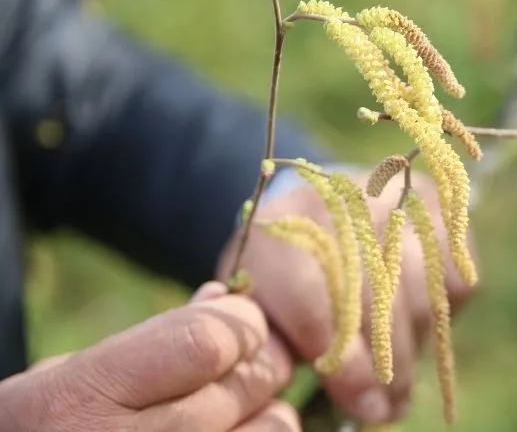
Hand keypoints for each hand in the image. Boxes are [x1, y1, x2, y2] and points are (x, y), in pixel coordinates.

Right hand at [0, 282, 298, 431]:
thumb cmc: (46, 425)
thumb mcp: (72, 374)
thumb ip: (151, 337)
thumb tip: (220, 295)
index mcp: (85, 398)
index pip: (204, 343)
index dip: (241, 323)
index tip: (244, 319)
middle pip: (244, 385)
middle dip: (262, 360)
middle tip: (256, 357)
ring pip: (271, 429)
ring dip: (269, 409)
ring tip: (241, 406)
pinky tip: (232, 430)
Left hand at [216, 169, 476, 424]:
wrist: (314, 207)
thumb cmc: (285, 273)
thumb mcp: (262, 307)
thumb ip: (286, 349)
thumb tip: (359, 401)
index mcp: (279, 233)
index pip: (317, 306)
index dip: (347, 365)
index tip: (364, 405)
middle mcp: (340, 206)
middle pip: (376, 303)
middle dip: (385, 368)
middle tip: (388, 409)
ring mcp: (393, 200)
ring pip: (419, 296)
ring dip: (413, 348)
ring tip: (400, 383)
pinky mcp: (433, 207)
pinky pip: (453, 280)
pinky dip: (441, 313)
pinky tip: (412, 324)